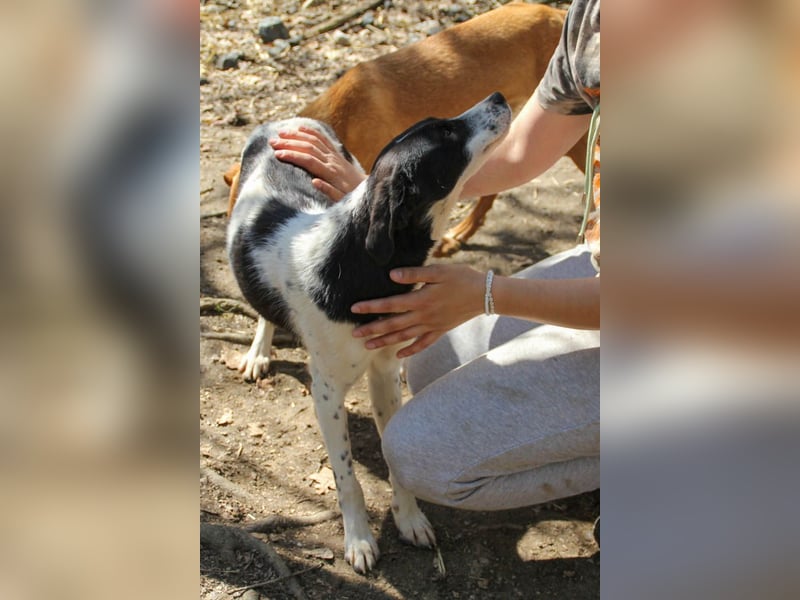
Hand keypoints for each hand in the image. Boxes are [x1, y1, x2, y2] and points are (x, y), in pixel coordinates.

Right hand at [270, 126, 365, 200]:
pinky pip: (323, 139)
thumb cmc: (352, 198)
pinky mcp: (337, 154)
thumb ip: (329, 191)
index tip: (277, 155)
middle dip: (289, 143)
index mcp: (331, 173)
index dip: (292, 156)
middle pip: (308, 147)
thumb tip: (314, 182)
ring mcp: (335, 156)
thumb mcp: (342, 200)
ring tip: (280, 133)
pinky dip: (311, 132)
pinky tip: (300, 128)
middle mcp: (332, 161)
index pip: (308, 161)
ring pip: (314, 140)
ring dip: (296, 135)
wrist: (369, 190)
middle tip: (272, 142)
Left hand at [351, 264, 484, 357]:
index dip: (371, 307)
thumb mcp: (439, 271)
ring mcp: (432, 326)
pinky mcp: (440, 331)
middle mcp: (423, 316)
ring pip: (404, 337)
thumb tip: (392, 275)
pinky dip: (410, 351)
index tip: (354, 308)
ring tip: (367, 346)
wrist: (485, 295)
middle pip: (393, 324)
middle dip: (372, 330)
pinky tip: (399, 356)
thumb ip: (415, 273)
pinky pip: (423, 344)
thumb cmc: (462, 278)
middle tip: (353, 334)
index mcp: (421, 299)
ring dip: (385, 342)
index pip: (390, 304)